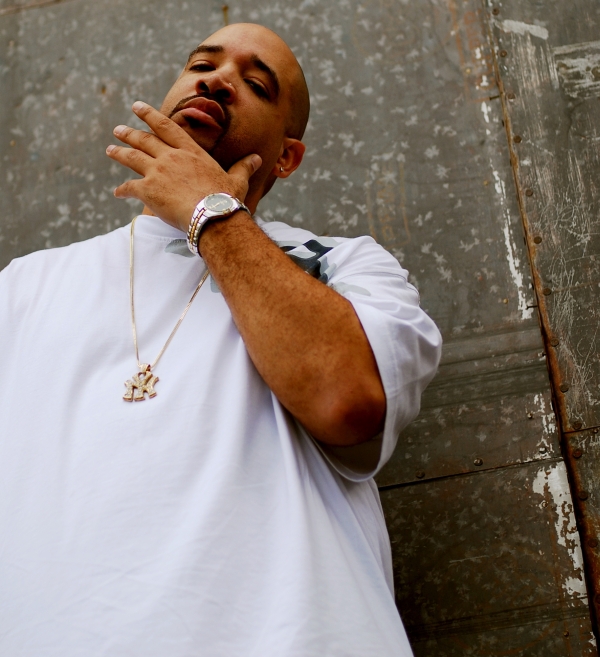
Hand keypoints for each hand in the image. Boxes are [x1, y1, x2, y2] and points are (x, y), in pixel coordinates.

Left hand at [106, 101, 261, 230]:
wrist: (214, 216)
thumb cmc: (227, 199)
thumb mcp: (237, 180)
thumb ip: (243, 167)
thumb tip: (258, 159)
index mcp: (191, 151)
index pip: (166, 127)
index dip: (150, 115)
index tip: (137, 107)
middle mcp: (171, 157)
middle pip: (144, 140)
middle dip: (129, 133)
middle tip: (118, 129)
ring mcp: (157, 172)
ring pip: (132, 157)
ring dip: (120, 152)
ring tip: (111, 149)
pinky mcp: (148, 190)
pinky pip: (129, 187)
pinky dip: (122, 189)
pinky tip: (117, 192)